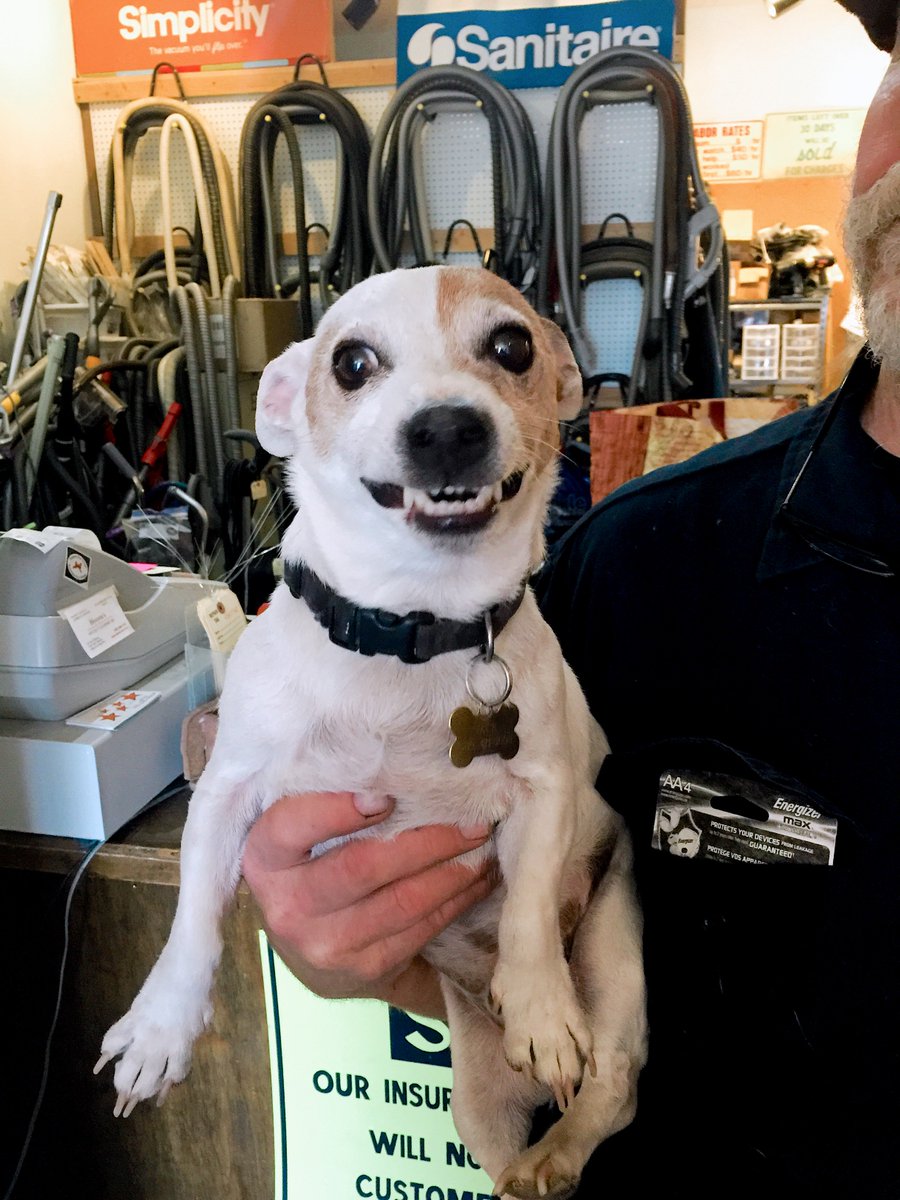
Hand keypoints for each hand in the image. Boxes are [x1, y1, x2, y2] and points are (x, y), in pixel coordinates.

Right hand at [242, 792, 495, 1008]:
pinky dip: (456, 899)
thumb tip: (402, 763)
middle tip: (472, 818)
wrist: (312, 950)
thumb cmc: (313, 867)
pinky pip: (420, 929)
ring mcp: (325, 945)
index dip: (336, 810)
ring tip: (481, 843)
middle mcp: (289, 907)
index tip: (386, 796)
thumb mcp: (302, 837)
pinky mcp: (364, 970)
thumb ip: (330, 801)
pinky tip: (477, 877)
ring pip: (402, 901)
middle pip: (362, 867)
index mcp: (266, 860)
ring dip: (453, 871)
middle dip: (427, 840)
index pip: (291, 827)